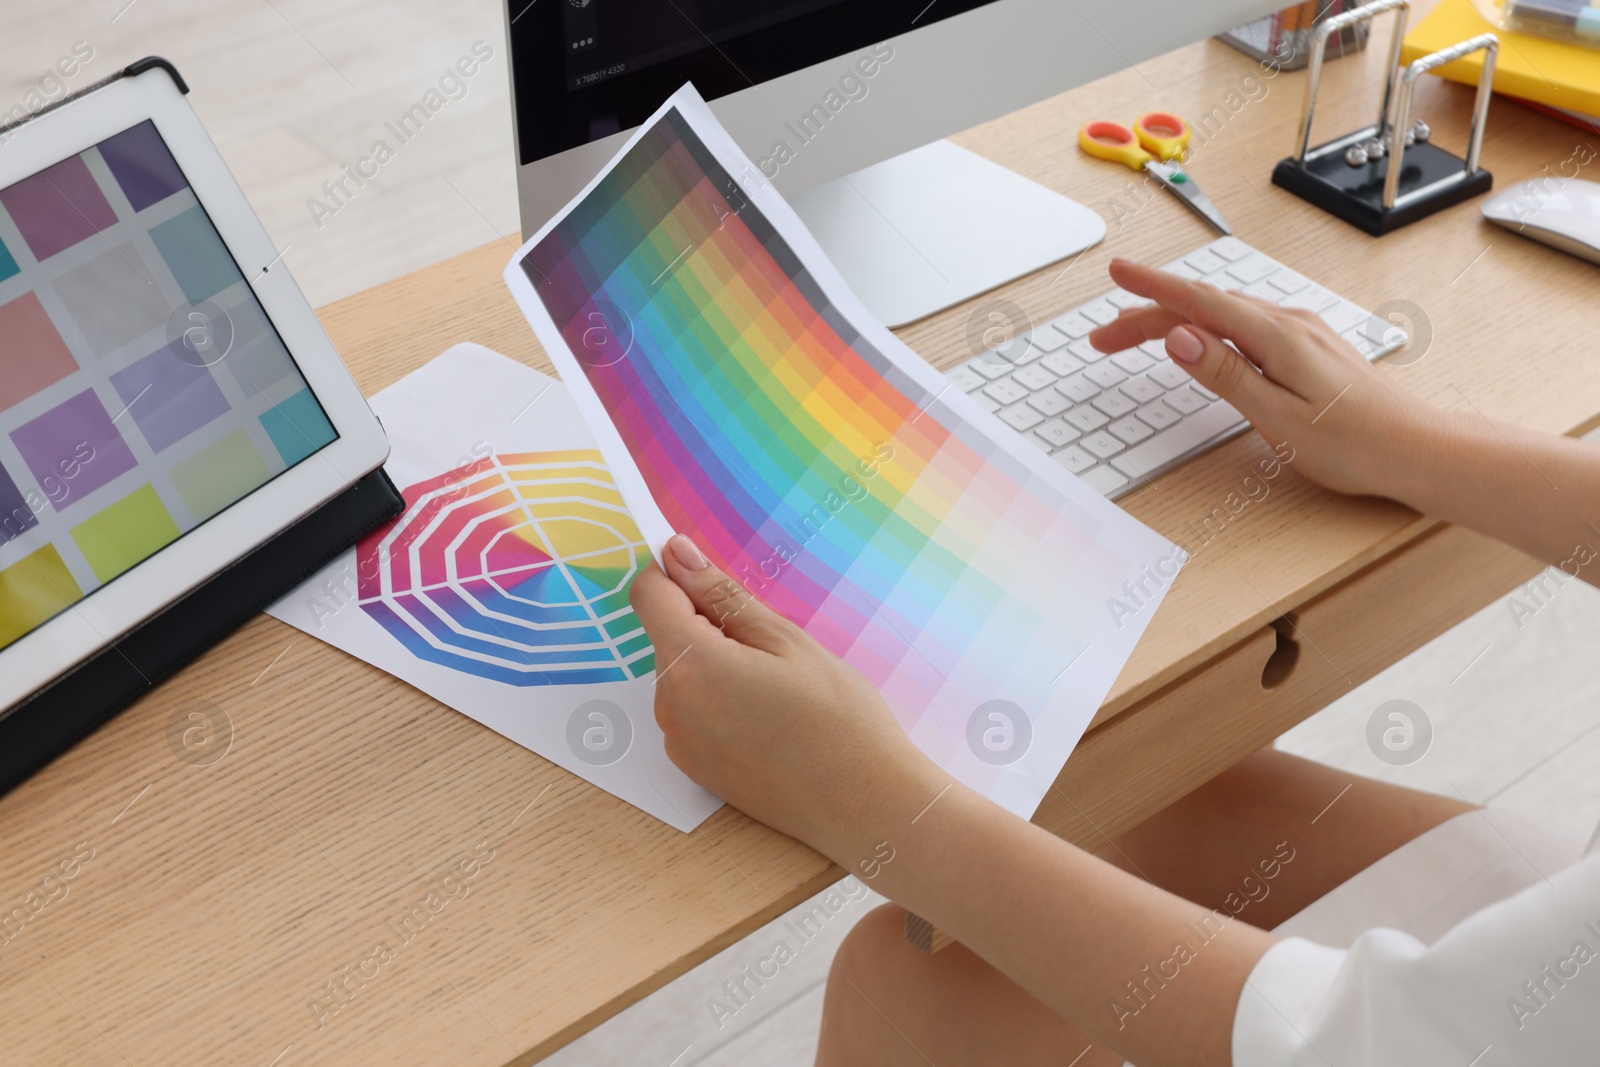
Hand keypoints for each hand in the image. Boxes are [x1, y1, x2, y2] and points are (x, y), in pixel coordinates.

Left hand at [629, 535, 941, 862]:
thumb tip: (678, 555)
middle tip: (771, 646)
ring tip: (777, 689)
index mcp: (691, 666)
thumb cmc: (839, 721)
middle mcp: (671, 707)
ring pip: (681, 674)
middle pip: (667, 636)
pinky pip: (692, 713)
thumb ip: (722, 596)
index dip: (675, 574)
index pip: (649, 595)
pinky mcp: (694, 768)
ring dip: (715, 665)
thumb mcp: (786, 641)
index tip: (706, 571)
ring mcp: (679, 743)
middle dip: (707, 625)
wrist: (865, 805)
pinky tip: (768, 719)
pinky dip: (719, 702)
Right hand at [1089, 258, 1445, 499]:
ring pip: (1224, 315)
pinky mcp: (1308, 349)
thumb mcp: (1277, 417)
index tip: (1116, 273)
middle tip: (1105, 336)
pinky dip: (1209, 326)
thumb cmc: (1354, 443)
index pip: (1199, 303)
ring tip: (1138, 333)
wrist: (1417, 449)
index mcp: (1276, 336)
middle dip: (1149, 314)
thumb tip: (1179, 338)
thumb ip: (1225, 374)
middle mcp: (1289, 325)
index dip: (1152, 288)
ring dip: (1176, 320)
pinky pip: (1245, 325)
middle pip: (1205, 307)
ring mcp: (1301, 334)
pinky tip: (1199, 336)